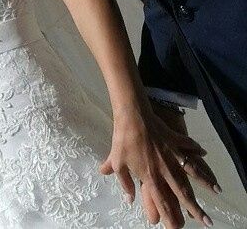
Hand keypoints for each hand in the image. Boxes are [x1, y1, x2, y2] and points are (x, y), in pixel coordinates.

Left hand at [101, 103, 213, 228]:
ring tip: (217, 190)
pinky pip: (187, 145)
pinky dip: (195, 149)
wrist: (132, 116)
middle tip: (207, 221)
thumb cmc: (123, 140)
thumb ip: (124, 182)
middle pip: (183, 192)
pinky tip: (204, 153)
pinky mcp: (174, 139)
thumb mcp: (117, 162)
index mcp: (151, 176)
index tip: (177, 228)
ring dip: (204, 181)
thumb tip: (129, 199)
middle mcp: (165, 168)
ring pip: (191, 172)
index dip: (170, 216)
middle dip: (195, 208)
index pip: (162, 201)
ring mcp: (172, 153)